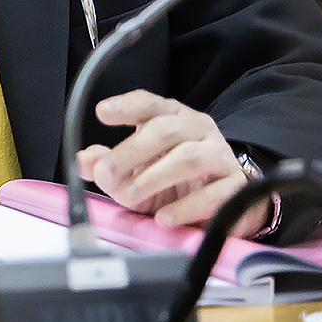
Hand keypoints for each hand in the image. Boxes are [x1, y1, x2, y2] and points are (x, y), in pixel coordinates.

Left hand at [75, 91, 269, 237]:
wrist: (223, 199)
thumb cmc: (174, 179)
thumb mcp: (136, 171)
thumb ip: (109, 164)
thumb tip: (85, 162)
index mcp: (172, 118)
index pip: (150, 104)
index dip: (127, 106)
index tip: (103, 112)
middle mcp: (198, 130)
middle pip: (166, 130)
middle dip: (132, 151)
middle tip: (107, 173)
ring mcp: (220, 155)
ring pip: (191, 158)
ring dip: (156, 178)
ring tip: (130, 197)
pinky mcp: (236, 185)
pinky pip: (215, 193)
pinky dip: (187, 207)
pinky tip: (165, 217)